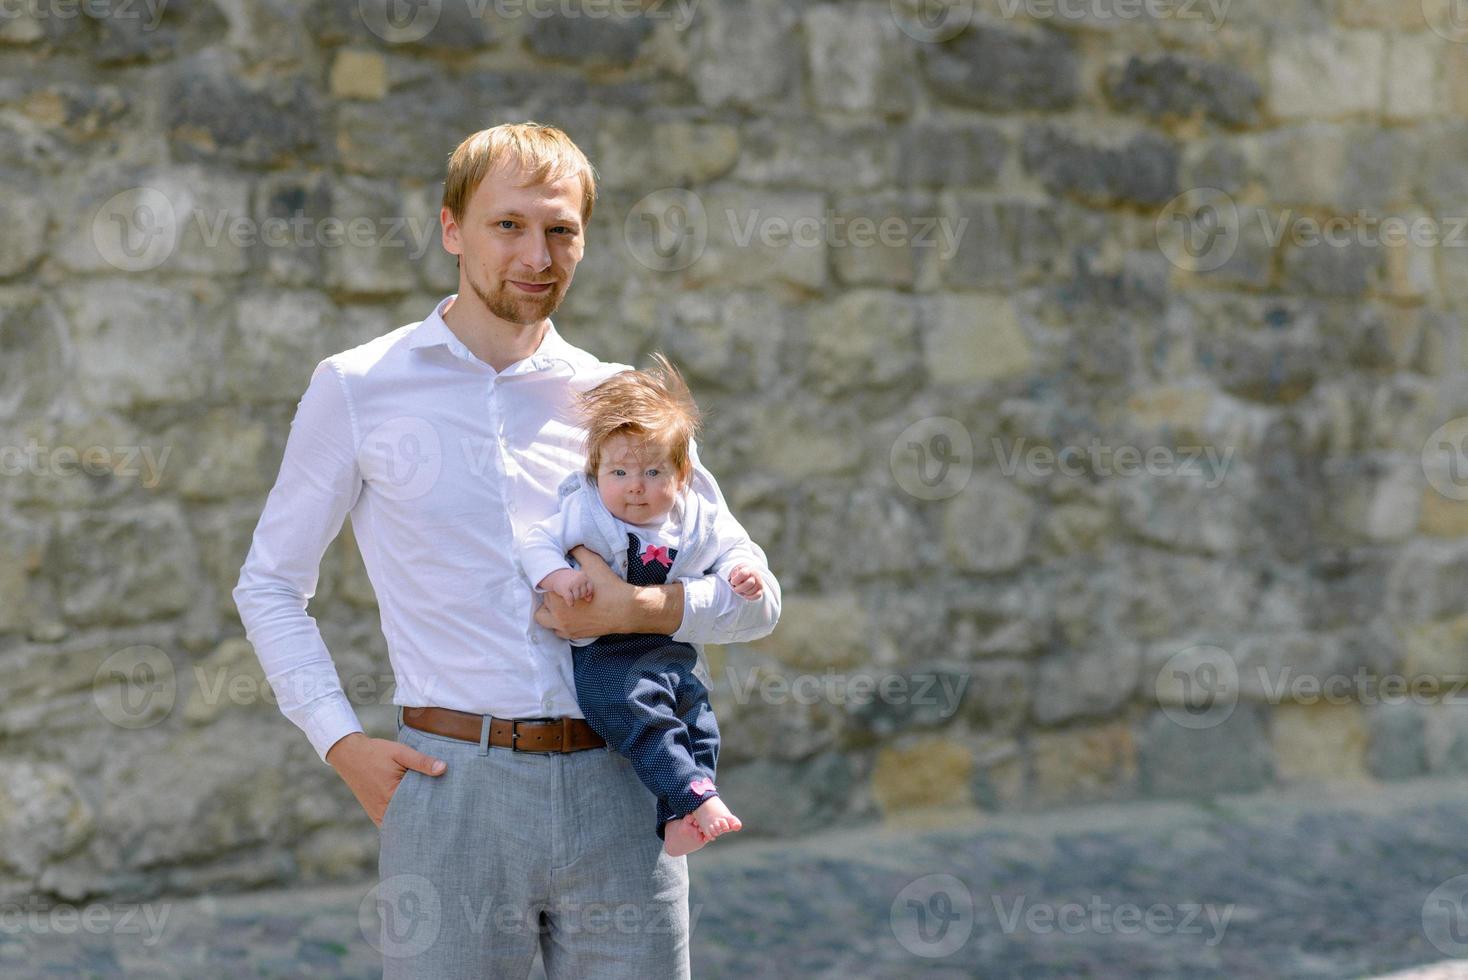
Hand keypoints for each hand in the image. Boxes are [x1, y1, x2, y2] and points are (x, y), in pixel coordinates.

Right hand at [325, 732, 445, 828]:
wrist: (349, 755)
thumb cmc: (376, 753)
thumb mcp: (400, 753)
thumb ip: (421, 761)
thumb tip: (443, 768)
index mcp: (392, 796)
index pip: (419, 810)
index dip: (434, 810)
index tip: (449, 811)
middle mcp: (384, 810)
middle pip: (411, 820)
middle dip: (426, 819)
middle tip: (447, 818)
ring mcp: (378, 814)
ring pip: (401, 824)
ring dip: (415, 822)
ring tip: (435, 820)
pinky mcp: (375, 813)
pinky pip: (392, 823)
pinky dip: (403, 822)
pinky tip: (416, 820)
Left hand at [534, 547, 633, 638]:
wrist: (626, 609)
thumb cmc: (608, 587)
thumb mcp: (593, 564)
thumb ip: (578, 552)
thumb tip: (571, 545)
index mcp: (558, 600)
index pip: (544, 589)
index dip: (552, 582)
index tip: (559, 580)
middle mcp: (558, 618)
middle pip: (543, 605)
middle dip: (551, 596)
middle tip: (562, 590)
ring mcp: (566, 629)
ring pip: (546, 620)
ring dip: (550, 611)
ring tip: (563, 603)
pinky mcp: (575, 636)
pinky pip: (558, 631)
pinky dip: (560, 623)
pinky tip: (570, 614)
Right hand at [540, 568, 592, 603]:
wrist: (556, 575)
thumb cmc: (571, 580)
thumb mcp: (580, 581)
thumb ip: (587, 589)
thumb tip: (589, 600)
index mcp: (584, 576)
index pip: (590, 589)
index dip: (587, 593)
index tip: (581, 591)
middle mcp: (579, 579)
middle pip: (583, 594)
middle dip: (579, 595)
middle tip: (573, 591)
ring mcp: (572, 583)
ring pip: (577, 597)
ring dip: (573, 598)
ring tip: (570, 593)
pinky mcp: (565, 588)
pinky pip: (570, 599)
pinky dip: (570, 603)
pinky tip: (570, 603)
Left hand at [728, 564, 763, 599]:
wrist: (749, 575)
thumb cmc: (740, 575)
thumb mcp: (735, 572)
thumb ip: (734, 574)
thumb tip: (735, 578)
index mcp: (748, 570)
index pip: (743, 574)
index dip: (735, 580)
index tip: (732, 582)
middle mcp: (756, 575)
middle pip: (750, 583)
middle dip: (740, 588)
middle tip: (736, 588)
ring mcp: (759, 583)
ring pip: (751, 591)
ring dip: (744, 592)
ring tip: (741, 589)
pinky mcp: (761, 590)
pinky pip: (757, 596)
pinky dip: (750, 597)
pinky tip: (745, 595)